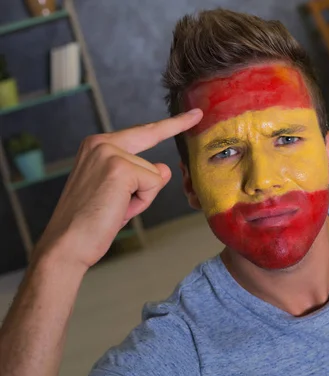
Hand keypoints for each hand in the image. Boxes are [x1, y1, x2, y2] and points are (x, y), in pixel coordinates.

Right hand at [31, 109, 202, 269]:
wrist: (67, 243)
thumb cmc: (91, 221)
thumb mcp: (121, 193)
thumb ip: (142, 176)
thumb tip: (165, 167)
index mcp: (97, 146)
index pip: (142, 132)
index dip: (171, 124)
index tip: (194, 113)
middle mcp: (101, 143)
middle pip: (152, 146)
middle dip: (172, 135)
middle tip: (196, 114)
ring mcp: (109, 153)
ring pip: (154, 174)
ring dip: (142, 197)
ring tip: (115, 208)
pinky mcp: (120, 168)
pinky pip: (153, 184)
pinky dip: (142, 202)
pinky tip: (119, 208)